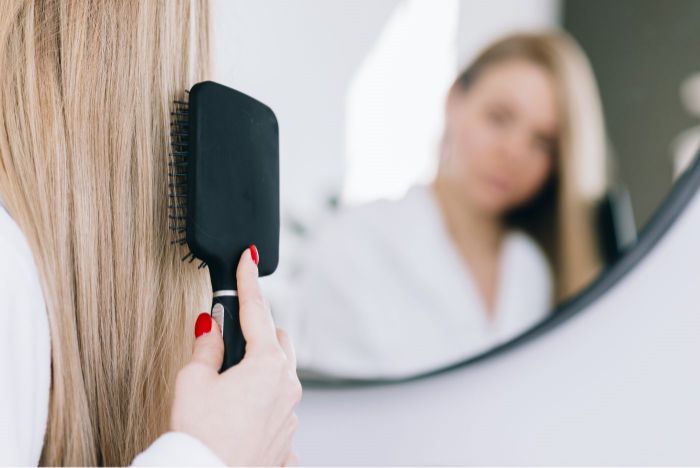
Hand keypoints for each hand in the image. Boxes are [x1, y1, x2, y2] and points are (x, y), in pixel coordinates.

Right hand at [170, 248, 301, 465]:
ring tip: (231, 377)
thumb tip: (210, 326)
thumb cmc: (201, 434)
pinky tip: (240, 408)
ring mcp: (291, 410)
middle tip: (230, 336)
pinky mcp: (286, 432)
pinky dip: (263, 395)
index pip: (257, 310)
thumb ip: (206, 347)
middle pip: (279, 339)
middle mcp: (287, 384)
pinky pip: (279, 402)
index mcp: (267, 364)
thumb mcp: (193, 381)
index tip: (248, 259)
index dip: (249, 281)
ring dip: (262, 364)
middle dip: (259, 330)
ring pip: (282, 370)